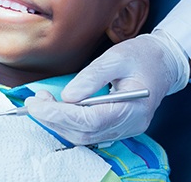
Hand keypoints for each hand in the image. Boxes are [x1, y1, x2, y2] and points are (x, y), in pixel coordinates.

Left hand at [25, 31, 189, 144]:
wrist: (161, 62)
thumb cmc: (140, 57)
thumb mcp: (116, 58)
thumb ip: (92, 77)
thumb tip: (67, 96)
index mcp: (132, 108)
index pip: (89, 121)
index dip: (59, 114)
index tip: (36, 103)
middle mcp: (128, 125)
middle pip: (84, 133)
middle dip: (53, 119)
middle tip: (34, 101)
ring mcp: (123, 128)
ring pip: (83, 136)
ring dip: (57, 122)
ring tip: (41, 102)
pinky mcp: (115, 125)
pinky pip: (87, 131)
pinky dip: (66, 123)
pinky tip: (54, 109)